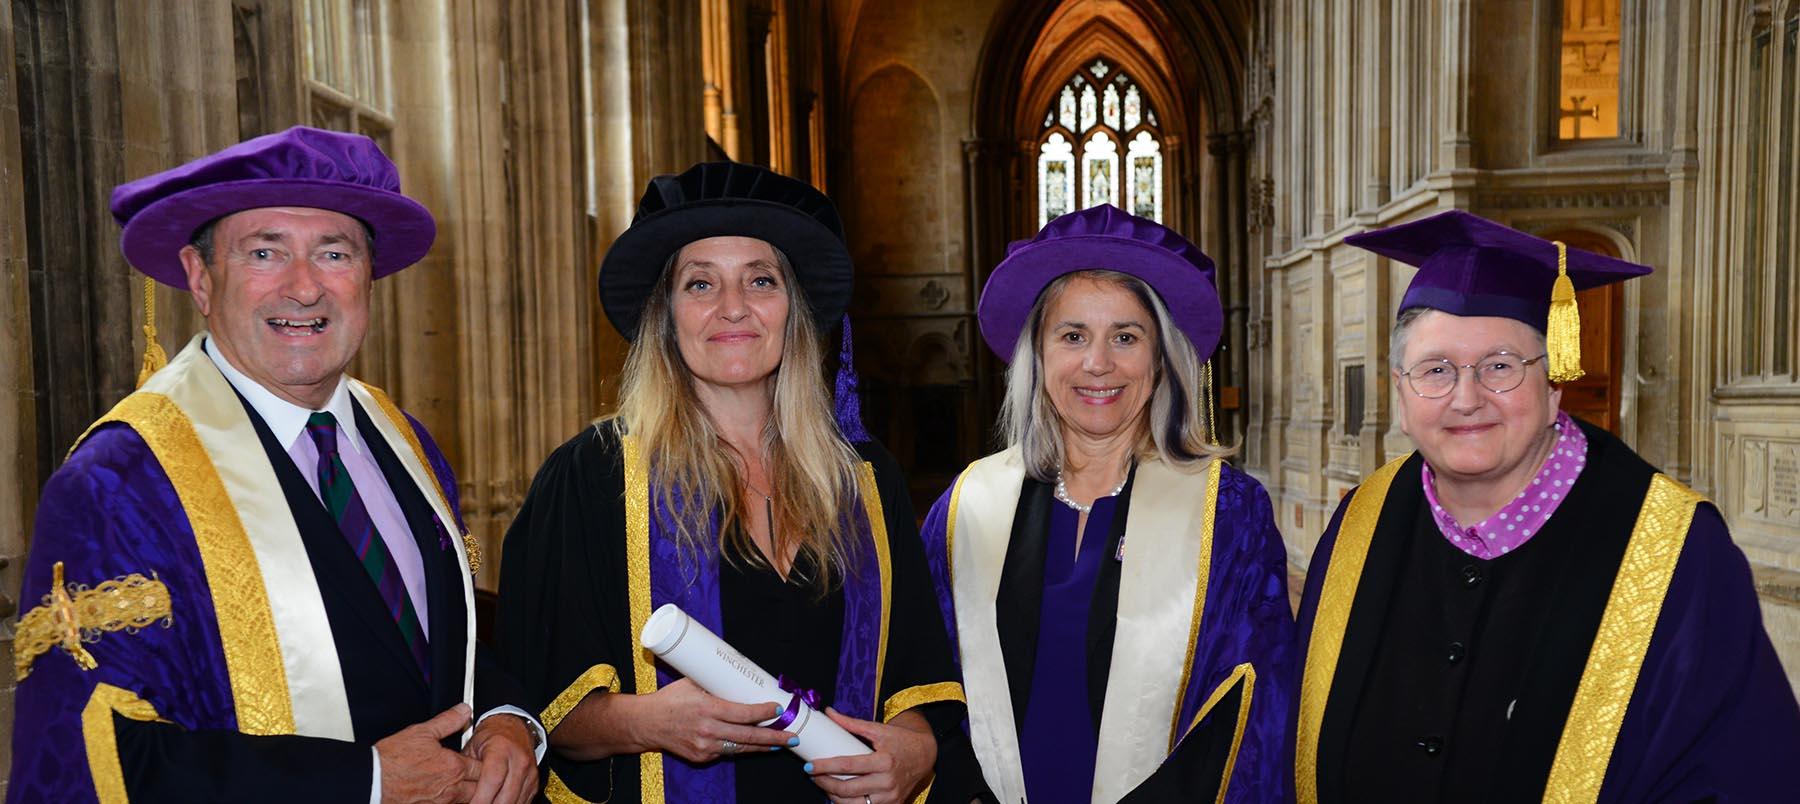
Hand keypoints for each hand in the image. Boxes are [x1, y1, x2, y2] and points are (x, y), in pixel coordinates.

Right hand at [376, 704, 480, 803]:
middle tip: (479, 774)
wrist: (371, 782)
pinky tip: (442, 793)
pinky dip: (450, 801)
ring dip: (468, 793)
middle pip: (480, 789)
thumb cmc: (391, 760)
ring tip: (464, 785)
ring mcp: (440, 803)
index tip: (484, 759)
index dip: (486, 763)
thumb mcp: (421, 732)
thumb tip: (464, 710)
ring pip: (465, 801)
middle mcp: (450, 789)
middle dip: (482, 782)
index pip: (483, 767)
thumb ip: (447, 721)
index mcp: (453, 767)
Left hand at [463, 714, 539, 803]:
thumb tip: (456, 789)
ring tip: (486, 803)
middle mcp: (519, 760)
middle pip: (506, 796)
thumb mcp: (471, 747)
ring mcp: (529, 772)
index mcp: (502, 748)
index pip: (493, 780)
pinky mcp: (534, 782)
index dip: (481, 798)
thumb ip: (466, 769)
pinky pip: (523, 802)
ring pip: (516, 802)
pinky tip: (498, 802)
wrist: (513, 726)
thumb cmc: (490, 735)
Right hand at [630, 678, 797, 762]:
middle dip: (774, 737)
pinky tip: (754, 744)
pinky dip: (741, 748)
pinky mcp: (702, 757)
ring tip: (780, 744)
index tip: (778, 709)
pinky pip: (727, 752)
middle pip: (749, 736)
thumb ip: (716, 684)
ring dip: (762, 746)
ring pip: (741, 748)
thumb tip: (741, 674)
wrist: (647, 724)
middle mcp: (707, 730)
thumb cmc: (670, 700)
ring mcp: (705, 747)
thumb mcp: (692, 684)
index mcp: (707, 708)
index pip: (743, 713)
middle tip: (792, 737)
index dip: (764, 712)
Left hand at [805, 707, 936, 803]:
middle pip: (848, 789)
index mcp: (884, 761)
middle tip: (812, 775)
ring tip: (824, 785)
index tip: (809, 765)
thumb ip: (852, 723)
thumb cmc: (900, 740)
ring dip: (833, 797)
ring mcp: (890, 797)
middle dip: (825, 783)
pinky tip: (839, 795)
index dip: (825, 767)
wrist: (924, 755)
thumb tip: (829, 713)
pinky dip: (849, 803)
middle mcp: (887, 782)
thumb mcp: (878, 729)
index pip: (848, 766)